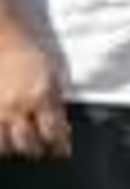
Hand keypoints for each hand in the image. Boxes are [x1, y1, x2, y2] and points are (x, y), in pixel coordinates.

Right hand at [0, 23, 68, 158]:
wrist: (4, 38)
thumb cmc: (30, 55)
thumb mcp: (55, 77)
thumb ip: (58, 104)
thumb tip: (64, 128)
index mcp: (41, 97)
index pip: (53, 134)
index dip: (60, 147)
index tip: (62, 151)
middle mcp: (18, 105)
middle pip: (28, 144)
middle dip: (37, 151)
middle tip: (41, 151)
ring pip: (4, 144)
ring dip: (14, 148)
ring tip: (20, 146)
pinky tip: (5, 139)